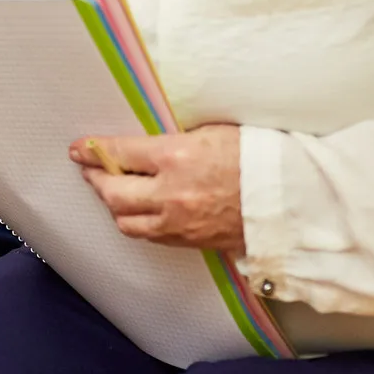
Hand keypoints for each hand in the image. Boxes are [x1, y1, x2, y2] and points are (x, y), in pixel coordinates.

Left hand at [73, 126, 244, 252]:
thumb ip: (172, 140)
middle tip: (92, 170)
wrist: (293, 199)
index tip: (79, 148)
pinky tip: (139, 211)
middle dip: (96, 180)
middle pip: (112, 193)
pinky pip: (151, 236)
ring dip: (114, 205)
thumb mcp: (211, 132)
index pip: (119, 154)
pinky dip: (138, 223)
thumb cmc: (258, 157)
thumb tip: (143, 142)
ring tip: (112, 192)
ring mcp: (180, 222)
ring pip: (126, 221)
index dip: (93, 150)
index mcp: (176, 157)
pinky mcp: (192, 242)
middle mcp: (172, 193)